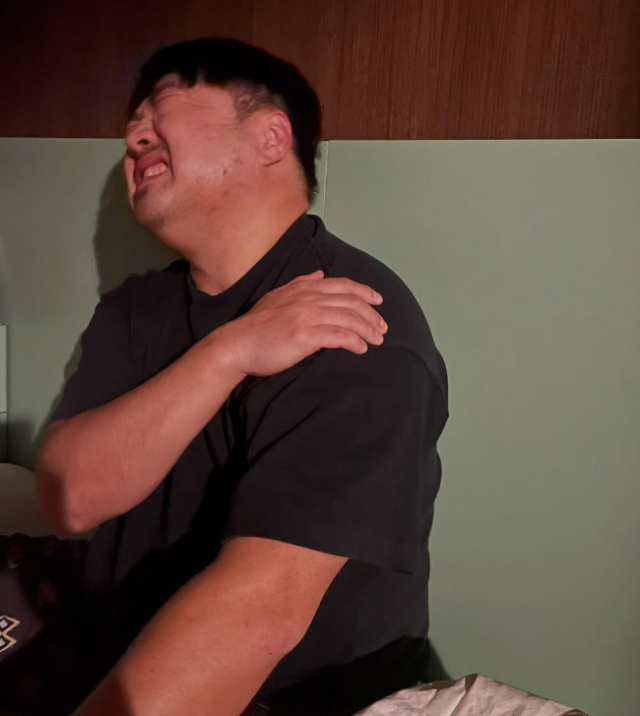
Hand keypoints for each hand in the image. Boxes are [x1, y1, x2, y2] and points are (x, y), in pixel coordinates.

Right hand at [212, 271, 387, 377]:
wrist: (237, 344)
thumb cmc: (257, 326)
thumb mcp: (278, 296)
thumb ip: (301, 283)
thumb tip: (319, 274)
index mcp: (304, 287)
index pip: (342, 285)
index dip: (364, 292)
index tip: (378, 302)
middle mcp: (308, 297)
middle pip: (351, 302)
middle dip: (371, 315)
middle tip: (382, 328)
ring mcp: (307, 315)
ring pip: (349, 319)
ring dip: (367, 330)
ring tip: (377, 341)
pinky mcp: (306, 335)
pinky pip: (339, 336)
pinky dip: (354, 342)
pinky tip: (361, 349)